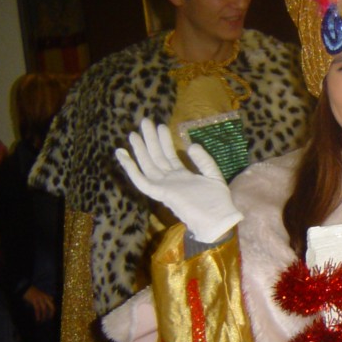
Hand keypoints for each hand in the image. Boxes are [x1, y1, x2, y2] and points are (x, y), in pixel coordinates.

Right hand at [23, 285, 55, 321]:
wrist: (24, 287)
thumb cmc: (31, 291)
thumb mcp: (39, 294)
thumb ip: (42, 299)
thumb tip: (44, 306)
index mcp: (46, 295)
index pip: (52, 301)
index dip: (53, 307)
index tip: (51, 313)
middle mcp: (44, 297)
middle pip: (52, 306)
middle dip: (52, 313)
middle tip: (50, 318)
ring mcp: (40, 298)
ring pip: (44, 309)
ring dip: (43, 316)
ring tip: (42, 320)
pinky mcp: (34, 300)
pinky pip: (37, 309)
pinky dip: (38, 315)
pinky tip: (38, 319)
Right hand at [115, 118, 242, 242]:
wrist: (218, 220)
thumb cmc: (219, 203)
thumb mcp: (214, 176)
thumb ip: (204, 161)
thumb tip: (191, 145)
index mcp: (183, 177)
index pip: (169, 156)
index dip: (164, 141)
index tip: (160, 126)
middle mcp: (171, 181)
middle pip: (157, 157)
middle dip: (150, 140)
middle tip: (145, 122)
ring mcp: (164, 187)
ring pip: (148, 165)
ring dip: (140, 150)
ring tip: (133, 133)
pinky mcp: (160, 193)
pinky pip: (141, 180)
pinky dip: (130, 168)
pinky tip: (123, 154)